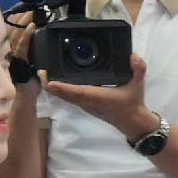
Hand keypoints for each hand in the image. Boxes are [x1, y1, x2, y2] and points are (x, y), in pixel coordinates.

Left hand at [40, 68, 154, 136]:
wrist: (133, 122)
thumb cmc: (133, 104)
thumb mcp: (138, 85)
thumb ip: (138, 69)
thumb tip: (134, 56)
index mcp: (98, 97)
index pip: (77, 92)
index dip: (63, 87)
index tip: (49, 82)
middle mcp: (88, 102)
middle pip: (65, 94)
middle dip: (51, 85)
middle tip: (39, 72)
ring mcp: (86, 105)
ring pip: (66, 97)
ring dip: (54, 88)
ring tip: (43, 74)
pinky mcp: (86, 105)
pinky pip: (70, 97)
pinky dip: (61, 90)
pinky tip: (55, 81)